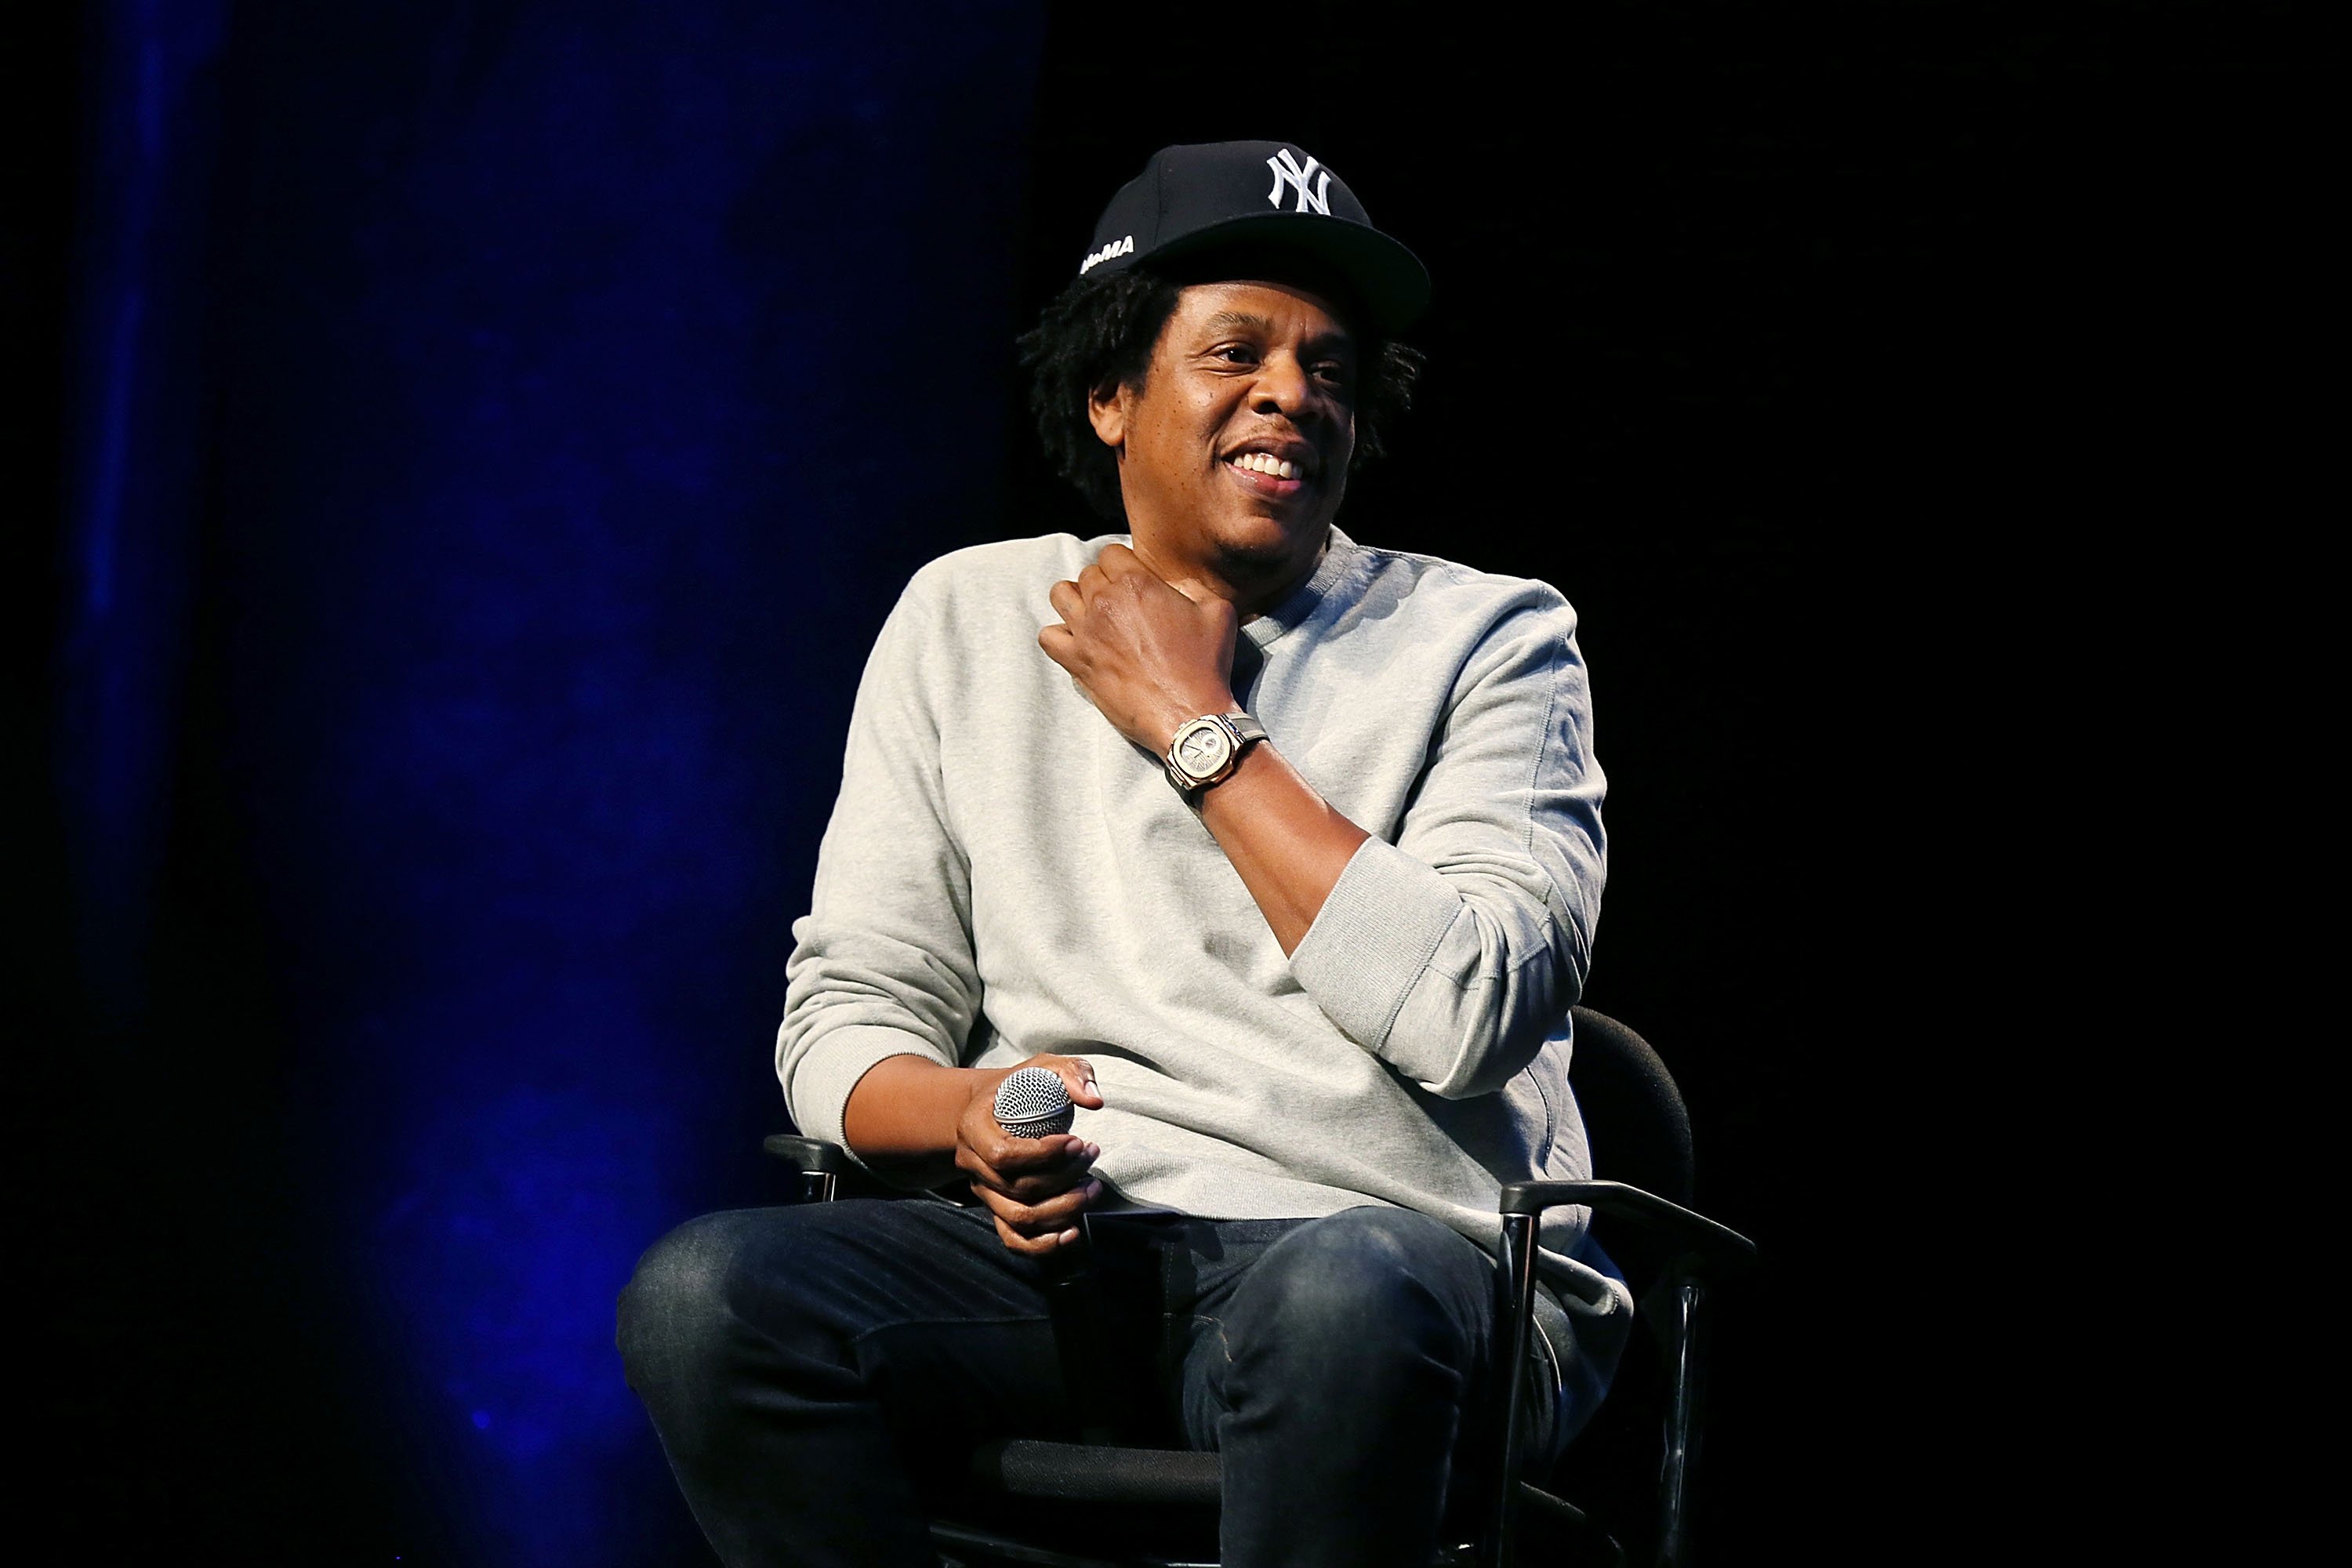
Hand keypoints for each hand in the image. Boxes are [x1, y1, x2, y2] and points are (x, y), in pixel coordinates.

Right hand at [955, 1053, 1106, 1255]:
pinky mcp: (998, 1209)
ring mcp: (984, 1191)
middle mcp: (973, 1164)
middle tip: (1092, 1153)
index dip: (1044, 1155)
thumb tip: (1094, 1100)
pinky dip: (1043, 1244)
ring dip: (1063, 1209)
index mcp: (974, 1128)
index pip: (1003, 1155)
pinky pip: (1013, 1240)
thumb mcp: (1043, 1067)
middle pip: (1017, 1188)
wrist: (993, 1109)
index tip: (1077, 1141)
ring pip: (1018, 1217)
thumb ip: (1071, 1072)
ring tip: (1092, 1187)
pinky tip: (1073, 1232)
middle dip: (1065, 1176)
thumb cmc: (1020, 1088)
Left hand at [1040, 544, 1239, 753]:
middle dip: (1103, 583)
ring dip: (1075, 600)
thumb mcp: (1218, 611)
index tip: (1134, 582)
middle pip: (1087, 573)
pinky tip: (1079, 643)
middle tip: (1122, 605)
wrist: (1189, 714)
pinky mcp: (1076, 661)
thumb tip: (1177, 583)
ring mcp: (1086, 632)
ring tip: (1093, 616)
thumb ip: (1193, 586)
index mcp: (1137, 583)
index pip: (1111, 553)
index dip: (1124, 565)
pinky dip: (1059, 636)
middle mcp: (1105, 601)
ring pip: (1060, 595)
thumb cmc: (1205, 665)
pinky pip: (1048, 636)